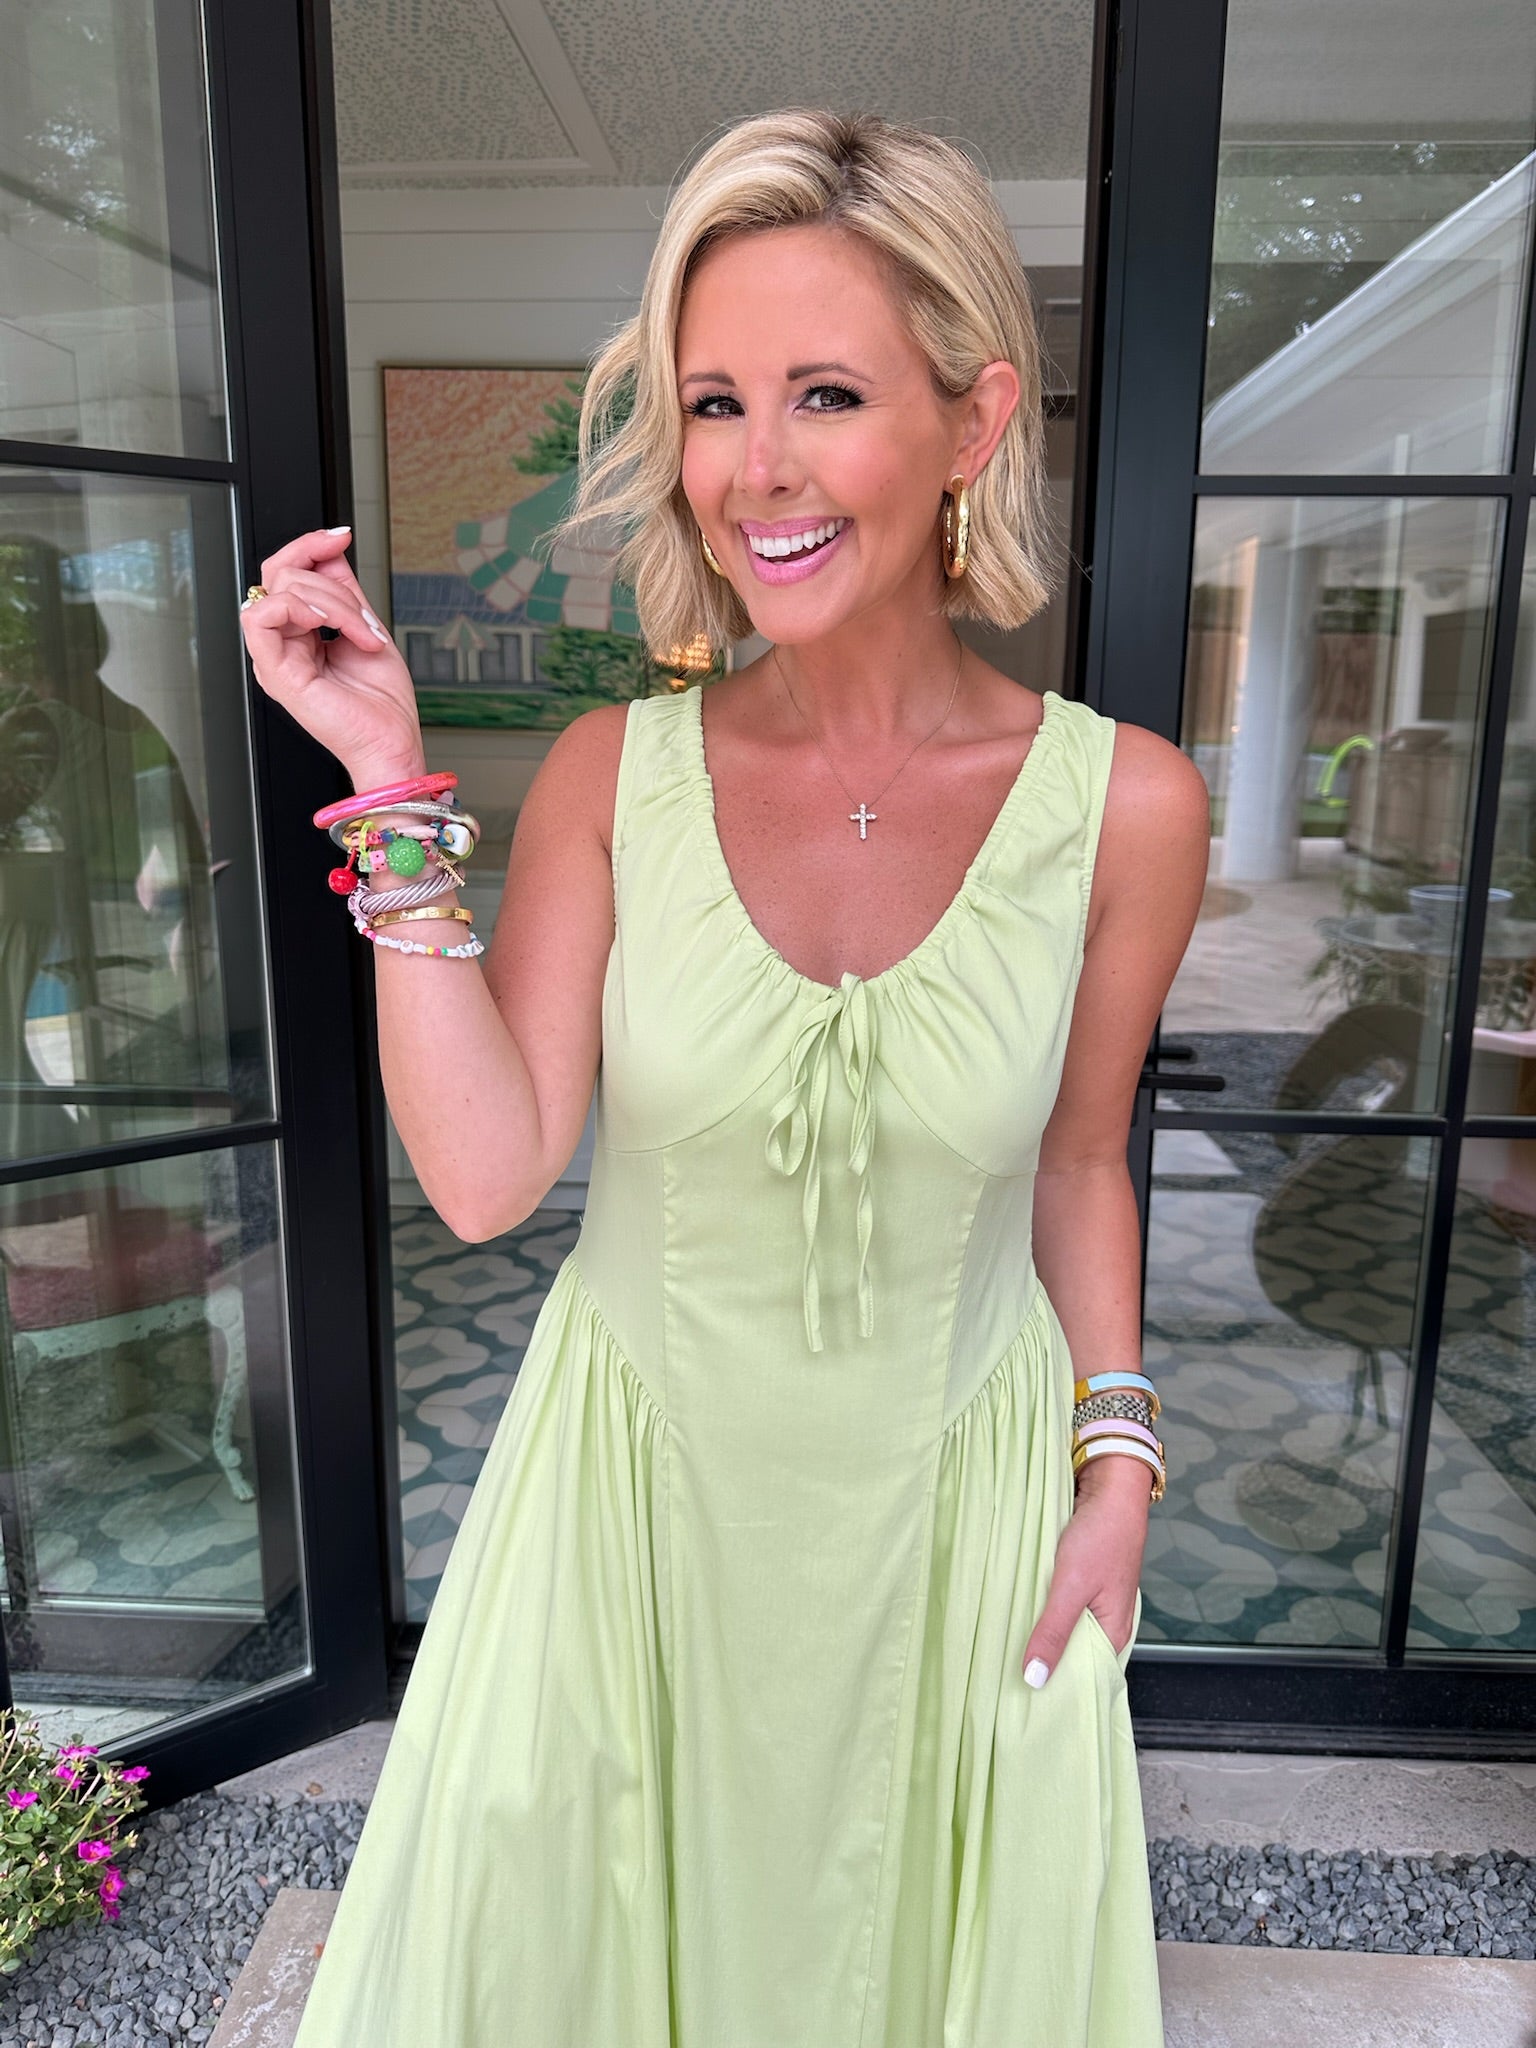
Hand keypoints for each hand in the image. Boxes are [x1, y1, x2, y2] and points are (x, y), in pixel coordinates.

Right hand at [239, 526, 425, 787]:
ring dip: (333, 603)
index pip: (286, 571)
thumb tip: (329, 547)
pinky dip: (303, 610)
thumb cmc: (382, 703)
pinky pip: (261, 617)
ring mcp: (274, 658)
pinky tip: (332, 630)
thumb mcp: (364, 626)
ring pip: (281, 589)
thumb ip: (342, 588)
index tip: (342, 536)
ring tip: (362, 634)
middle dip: (332, 583)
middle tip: (364, 618)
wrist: (392, 742)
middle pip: (281, 573)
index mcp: (298, 634)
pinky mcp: (273, 673)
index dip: (309, 545)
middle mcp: (281, 644)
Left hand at [1021, 1457, 1150, 1687]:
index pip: (1088, 1678)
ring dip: (1039, 1636)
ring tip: (1004, 1655)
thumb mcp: (1071, 1587)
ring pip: (1063, 1630)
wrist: (1110, 1487)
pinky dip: (1040, 1612)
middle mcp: (1106, 1623)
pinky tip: (1016, 1615)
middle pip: (1073, 1657)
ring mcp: (1093, 1602)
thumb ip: (1054, 1631)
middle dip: (1044, 1665)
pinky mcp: (1079, 1583)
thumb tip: (1035, 1678)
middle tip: (1005, 1683)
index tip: (1027, 1706)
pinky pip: (1057, 1607)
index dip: (1060, 1691)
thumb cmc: (1100, 1536)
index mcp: (1114, 1633)